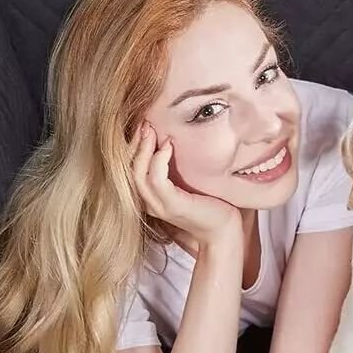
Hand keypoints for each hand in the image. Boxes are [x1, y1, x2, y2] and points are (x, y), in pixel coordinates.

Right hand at [131, 124, 240, 250]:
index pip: (131, 170)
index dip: (133, 147)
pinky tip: (169, 146)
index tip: (143, 125)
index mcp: (150, 197)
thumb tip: (170, 138)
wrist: (224, 229)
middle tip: (144, 123)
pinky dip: (159, 160)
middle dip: (134, 144)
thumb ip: (173, 167)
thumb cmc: (209, 203)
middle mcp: (149, 203)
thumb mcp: (186, 181)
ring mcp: (159, 206)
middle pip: (129, 170)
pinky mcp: (172, 206)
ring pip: (138, 174)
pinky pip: (157, 180)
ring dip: (143, 149)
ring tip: (150, 130)